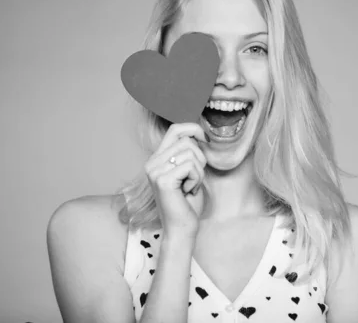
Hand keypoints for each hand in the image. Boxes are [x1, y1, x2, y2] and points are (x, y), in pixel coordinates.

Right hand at [145, 123, 206, 239]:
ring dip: (199, 172)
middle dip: (200, 159)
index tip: (205, 139)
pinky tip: (188, 192)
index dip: (193, 128)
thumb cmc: (188, 202)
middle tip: (195, 179)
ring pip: (191, 153)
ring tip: (191, 187)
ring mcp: (155, 171)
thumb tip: (200, 133)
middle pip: (186, 141)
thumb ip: (188, 153)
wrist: (182, 228)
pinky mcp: (163, 180)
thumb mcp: (188, 172)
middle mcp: (152, 163)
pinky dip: (197, 180)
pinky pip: (190, 167)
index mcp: (157, 159)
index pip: (174, 129)